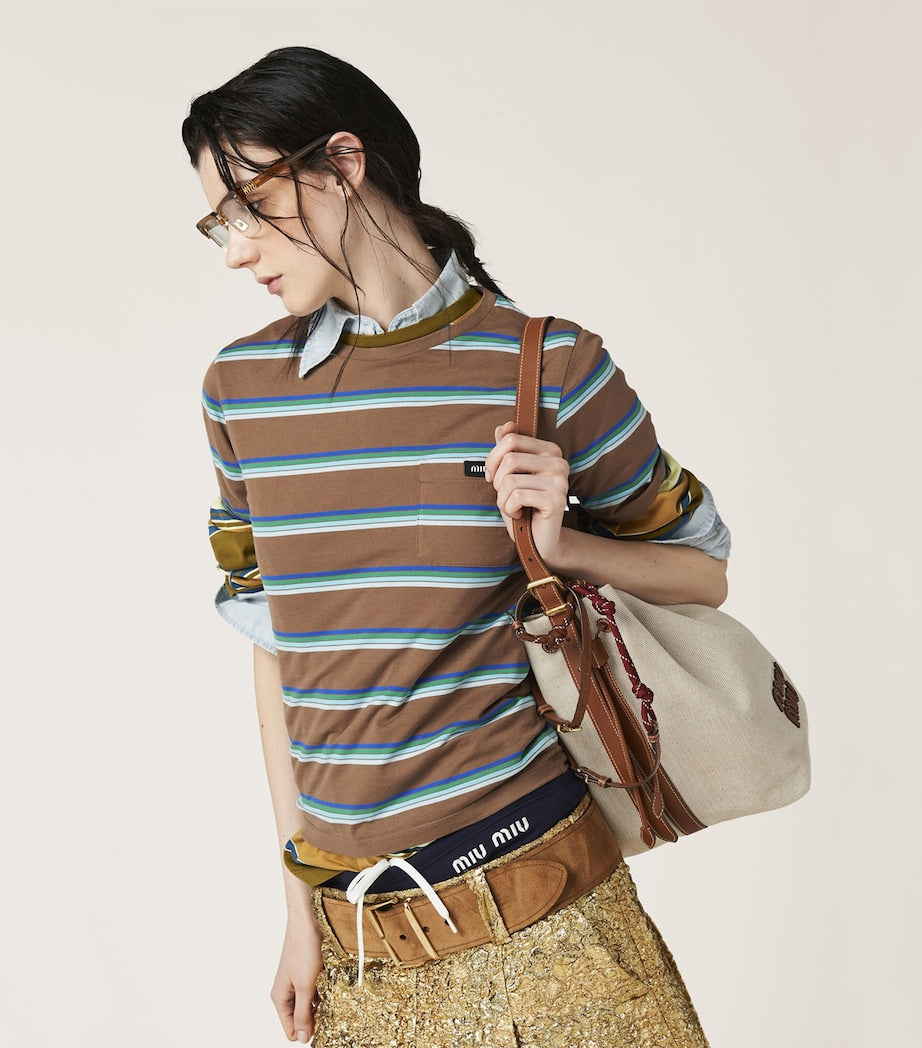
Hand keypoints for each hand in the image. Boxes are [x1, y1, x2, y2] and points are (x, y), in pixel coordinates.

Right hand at [270, 909, 323, 1042]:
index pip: (290, 1030)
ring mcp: (298, 982)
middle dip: (316, 1018)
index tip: (324, 1027)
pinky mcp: (309, 973)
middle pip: (301, 1018)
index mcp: (280, 998)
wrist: (309, 921)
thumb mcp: (305, 986)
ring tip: (333, 995)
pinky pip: (316, 990)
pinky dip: (325, 991)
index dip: (306, 1032)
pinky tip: (333, 984)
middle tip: (332, 1011)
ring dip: (322, 1004)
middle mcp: (287, 992)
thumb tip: (301, 1038)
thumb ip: (303, 1013)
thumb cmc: (304, 949)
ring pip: (310, 1004)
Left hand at [484, 421, 569, 563]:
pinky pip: (517, 496)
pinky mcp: (556, 500)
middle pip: (509, 457)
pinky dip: (510, 509)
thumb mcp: (509, 474)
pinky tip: (520, 514)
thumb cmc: (522, 505)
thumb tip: (505, 426)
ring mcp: (560, 481)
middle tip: (506, 496)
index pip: (510, 439)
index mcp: (549, 450)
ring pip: (510, 479)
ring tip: (514, 507)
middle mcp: (559, 462)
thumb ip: (507, 449)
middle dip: (497, 481)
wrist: (537, 540)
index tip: (494, 477)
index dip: (493, 459)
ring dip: (503, 498)